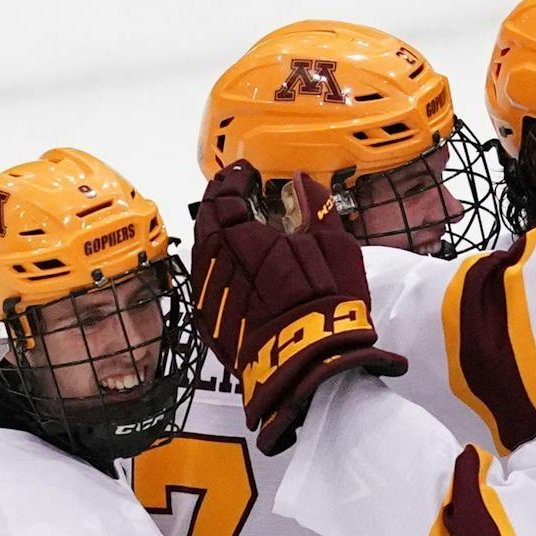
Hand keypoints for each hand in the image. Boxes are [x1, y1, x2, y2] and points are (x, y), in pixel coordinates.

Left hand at [190, 165, 406, 453]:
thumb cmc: (325, 300)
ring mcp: (207, 295)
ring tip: (231, 225)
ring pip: (201, 253)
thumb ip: (314, 206)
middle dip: (219, 202)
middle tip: (234, 191)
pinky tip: (230, 264)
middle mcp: (214, 261)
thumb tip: (300, 180)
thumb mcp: (333, 244)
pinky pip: (204, 283)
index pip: (226, 196)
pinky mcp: (210, 324)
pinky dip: (214, 265)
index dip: (235, 180)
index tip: (247, 172)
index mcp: (239, 235)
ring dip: (214, 233)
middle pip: (206, 222)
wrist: (309, 363)